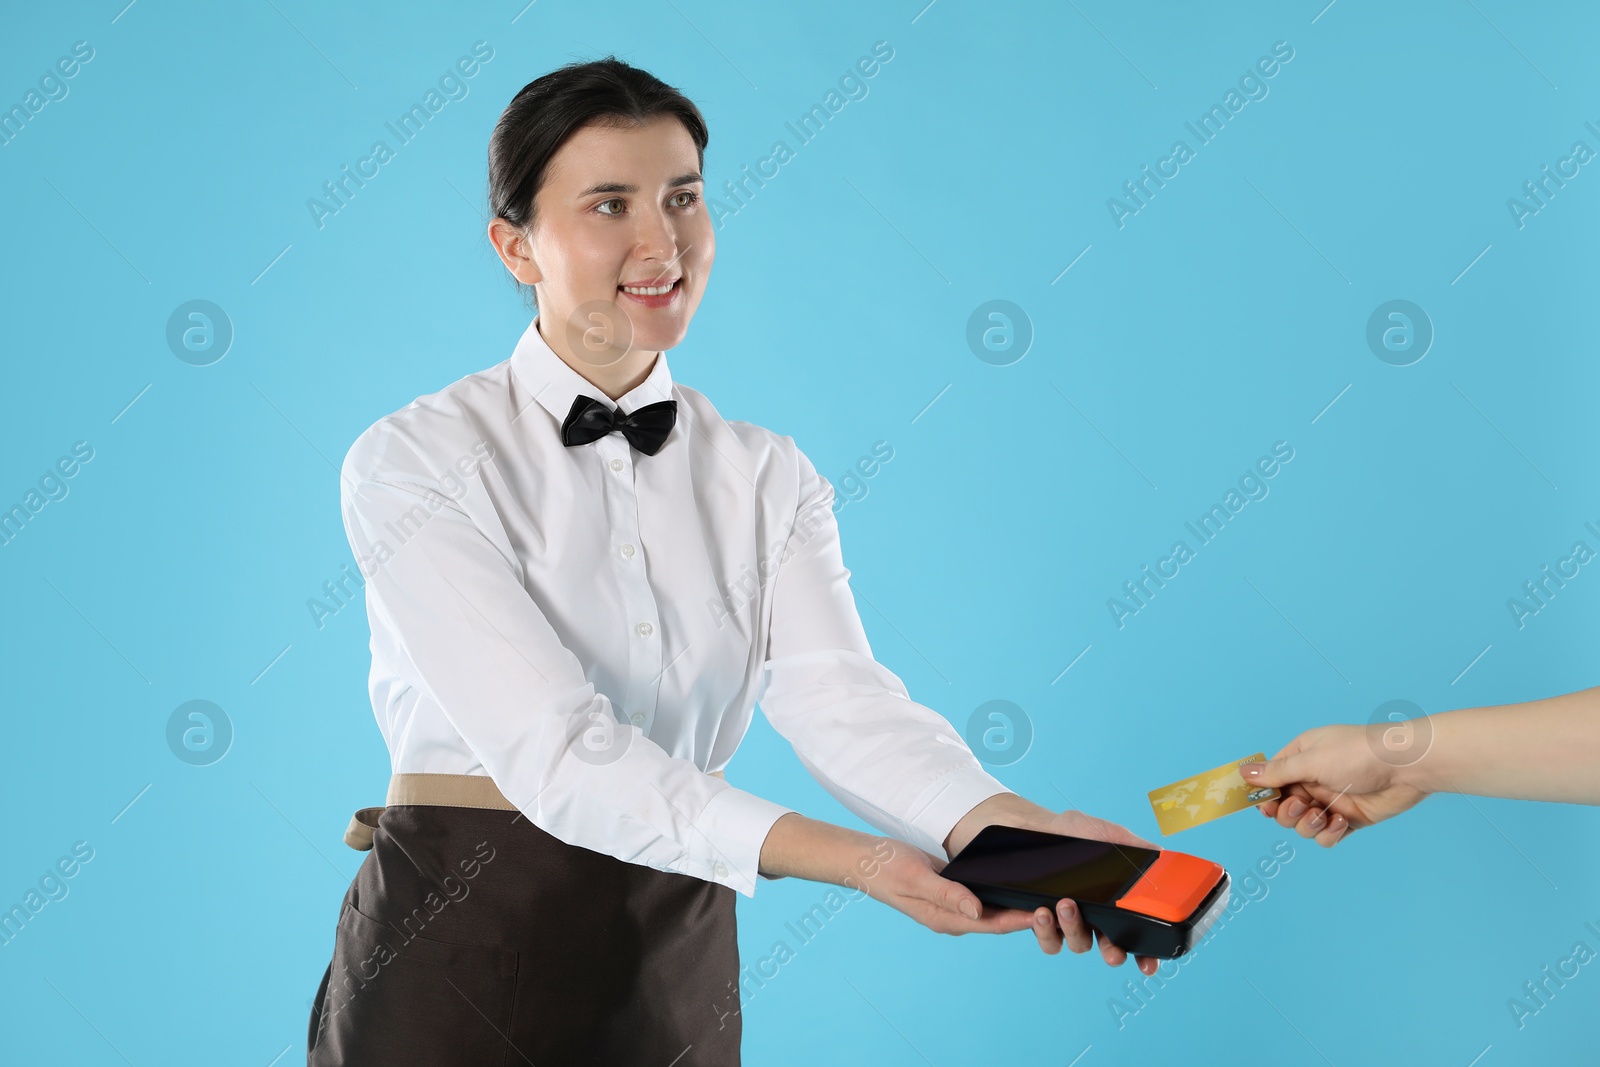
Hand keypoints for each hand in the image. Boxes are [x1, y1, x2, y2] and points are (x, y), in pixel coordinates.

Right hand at [860, 838, 1038, 938]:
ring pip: (994, 910)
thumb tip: (977, 909)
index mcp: (946, 919)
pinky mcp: (953, 894)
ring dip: (1017, 904)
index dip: (1021, 919)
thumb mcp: (916, 877)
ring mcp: (953, 907)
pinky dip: (1003, 892)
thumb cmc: (887, 869)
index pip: (993, 922)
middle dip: (1027, 914)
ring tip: (1048, 892)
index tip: (1047, 911)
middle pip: (998, 920)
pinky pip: (984, 897)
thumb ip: (947, 893)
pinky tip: (1018, 881)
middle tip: (1059, 901)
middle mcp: (953, 917)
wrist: (866, 861)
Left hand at [1021, 810, 1160, 976]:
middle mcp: (1096, 918)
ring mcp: (1069, 922)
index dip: (1146, 955)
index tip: (1149, 965)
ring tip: (1065, 904)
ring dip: (1074, 930)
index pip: (1137, 936)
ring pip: (1079, 944)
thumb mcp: (1107, 834)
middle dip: (1114, 954)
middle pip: (1111, 949)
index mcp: (1116, 904)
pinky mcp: (1043, 922)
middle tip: (1113, 952)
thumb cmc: (1075, 832)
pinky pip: (1048, 940)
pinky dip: (1044, 931)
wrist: (1038, 828)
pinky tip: (1041, 912)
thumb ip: (1133, 845)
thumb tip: (1160, 853)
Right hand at [1241, 724, 1432, 846]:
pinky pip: (1326, 836)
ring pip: (1302, 825)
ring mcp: (1330, 800)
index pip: (1271, 779)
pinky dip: (1330, 834)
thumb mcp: (1312, 760)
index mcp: (1301, 757)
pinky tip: (1342, 821)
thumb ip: (1277, 772)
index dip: (1264, 795)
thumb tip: (1244, 773)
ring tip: (1322, 816)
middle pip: (1282, 807)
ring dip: (1308, 825)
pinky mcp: (1349, 819)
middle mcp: (1313, 779)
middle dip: (1287, 813)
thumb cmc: (1359, 753)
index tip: (1263, 805)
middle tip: (1299, 807)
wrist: (1408, 767)